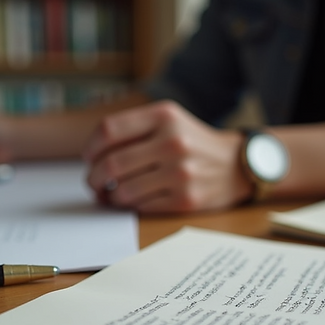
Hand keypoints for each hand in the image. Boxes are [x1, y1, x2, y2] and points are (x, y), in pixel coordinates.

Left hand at [83, 100, 253, 212]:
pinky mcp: (186, 199)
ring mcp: (181, 173)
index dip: (90, 149)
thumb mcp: (168, 120)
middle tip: (93, 184)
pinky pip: (141, 207)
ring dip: (110, 197)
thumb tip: (92, 157)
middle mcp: (173, 142)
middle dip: (94, 179)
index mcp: (164, 116)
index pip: (108, 131)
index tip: (89, 159)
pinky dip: (131, 206)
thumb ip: (133, 129)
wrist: (235, 165)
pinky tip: (133, 201)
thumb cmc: (192, 143)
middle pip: (111, 164)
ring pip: (123, 191)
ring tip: (112, 195)